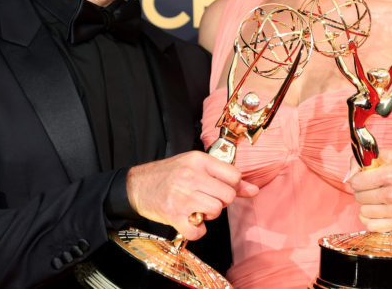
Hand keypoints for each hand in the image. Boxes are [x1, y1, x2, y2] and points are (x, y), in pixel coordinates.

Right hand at [126, 151, 257, 239]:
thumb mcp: (195, 167)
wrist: (136, 186)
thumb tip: (254, 190)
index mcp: (198, 160)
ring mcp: (181, 196)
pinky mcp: (173, 215)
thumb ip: (225, 177)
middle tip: (209, 199)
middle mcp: (190, 176)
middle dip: (222, 201)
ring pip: (216, 211)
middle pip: (228, 195)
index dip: (233, 186)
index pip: (234, 176)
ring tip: (198, 209)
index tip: (221, 188)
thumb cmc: (169, 175)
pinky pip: (198, 231)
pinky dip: (197, 231)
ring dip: (210, 215)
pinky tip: (190, 221)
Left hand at [347, 149, 391, 231]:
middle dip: (360, 190)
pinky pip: (373, 227)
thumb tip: (349, 173)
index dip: (356, 178)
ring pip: (364, 212)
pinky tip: (375, 211)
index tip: (362, 177)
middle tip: (370, 187)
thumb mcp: (391, 154)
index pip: (358, 182)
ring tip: (374, 198)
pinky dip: (369, 220)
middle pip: (360, 197)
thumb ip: (366, 159)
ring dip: (365, 205)